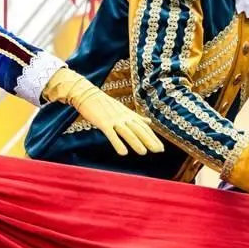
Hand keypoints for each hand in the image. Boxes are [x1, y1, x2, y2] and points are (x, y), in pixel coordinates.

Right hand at [41, 67, 164, 156]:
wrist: (87, 94)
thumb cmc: (104, 103)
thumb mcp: (123, 109)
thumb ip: (137, 117)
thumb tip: (149, 121)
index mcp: (129, 115)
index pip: (143, 127)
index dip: (153, 137)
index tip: (161, 148)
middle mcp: (123, 117)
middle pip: (138, 130)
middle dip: (149, 140)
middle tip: (159, 151)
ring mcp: (113, 119)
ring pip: (127, 132)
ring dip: (136, 142)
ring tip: (143, 153)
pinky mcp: (102, 122)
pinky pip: (111, 134)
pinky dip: (118, 143)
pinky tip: (123, 153)